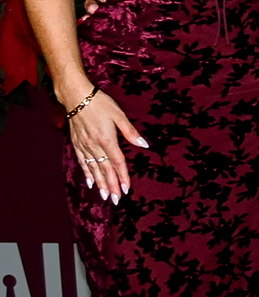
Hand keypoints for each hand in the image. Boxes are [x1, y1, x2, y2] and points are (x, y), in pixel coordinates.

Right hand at [65, 86, 145, 203]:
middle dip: (111, 186)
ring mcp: (84, 146)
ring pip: (93, 169)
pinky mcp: (77, 143)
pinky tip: (90, 182)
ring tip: (104, 196)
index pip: (117, 163)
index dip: (123, 177)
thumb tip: (144, 145)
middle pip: (105, 170)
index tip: (127, 189)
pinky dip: (87, 173)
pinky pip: (82, 162)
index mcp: (107, 140)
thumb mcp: (119, 115)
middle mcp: (95, 146)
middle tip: (116, 200)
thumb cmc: (100, 104)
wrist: (76, 96)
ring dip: (100, 183)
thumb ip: (130, 132)